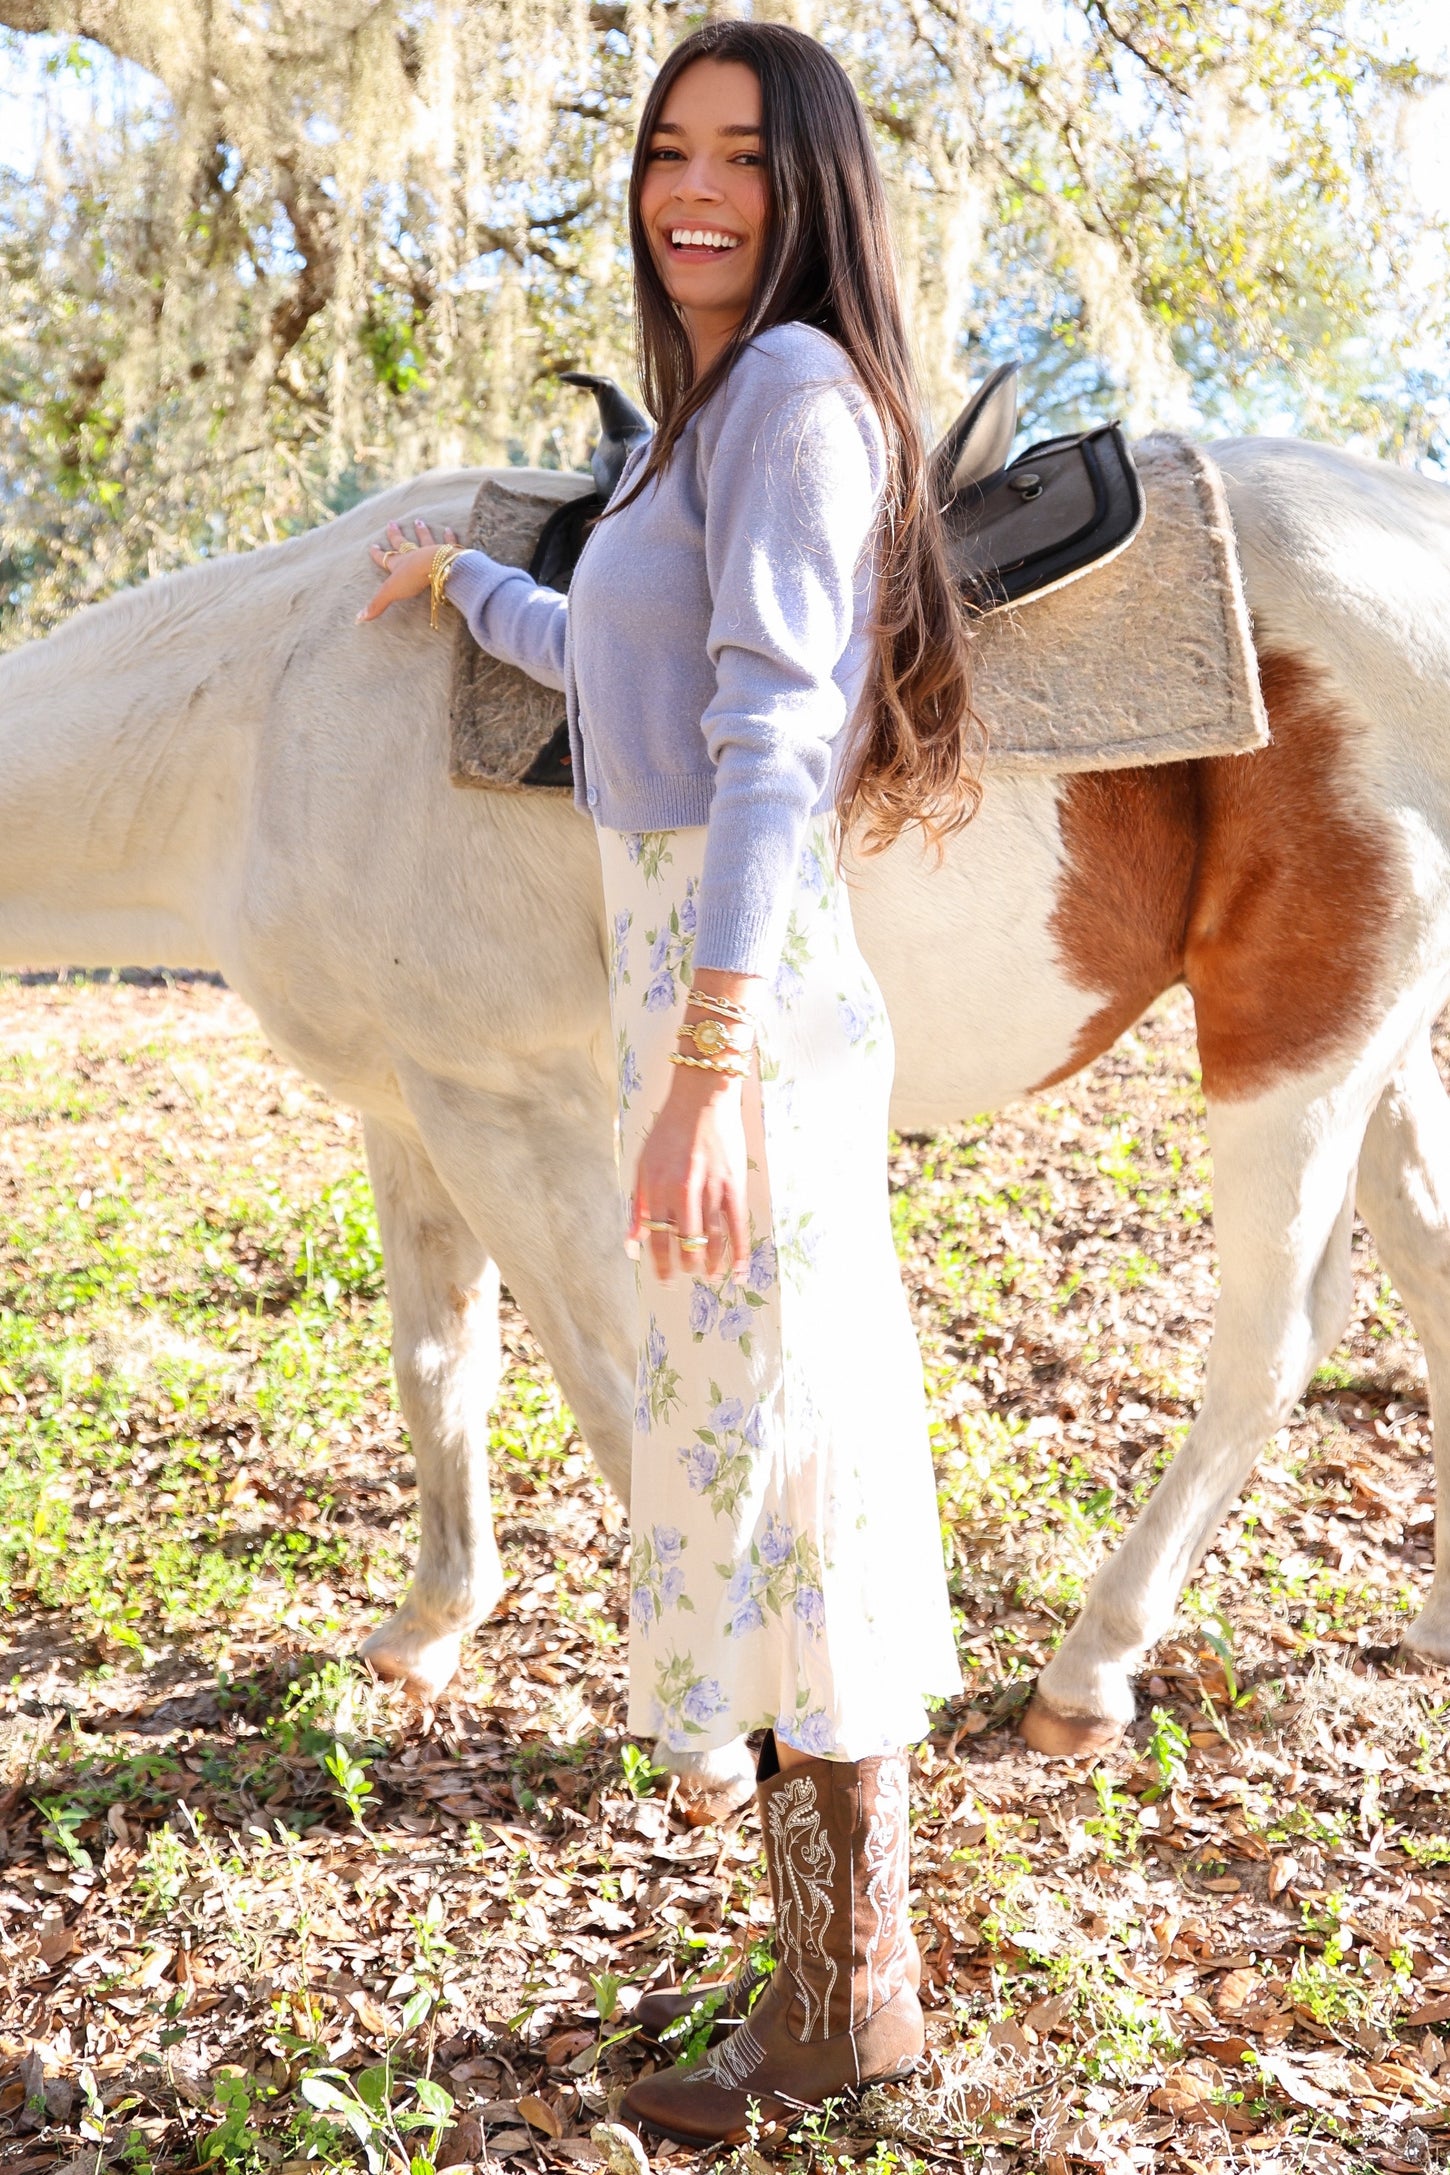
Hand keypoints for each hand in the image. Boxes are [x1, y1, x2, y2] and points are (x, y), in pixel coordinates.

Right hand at [356, 518, 458, 622]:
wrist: (436, 567)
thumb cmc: (413, 578)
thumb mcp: (390, 592)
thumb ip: (376, 605)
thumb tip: (358, 619)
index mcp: (400, 564)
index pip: (386, 559)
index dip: (378, 554)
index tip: (372, 546)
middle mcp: (414, 555)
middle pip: (403, 543)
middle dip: (396, 535)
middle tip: (392, 523)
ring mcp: (431, 551)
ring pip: (425, 539)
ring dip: (421, 531)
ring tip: (419, 521)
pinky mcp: (448, 553)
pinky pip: (448, 542)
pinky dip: (449, 536)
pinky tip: (450, 529)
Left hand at [630, 1066, 749, 1283]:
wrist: (702, 1098)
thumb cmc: (669, 1131)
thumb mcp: (643, 1164)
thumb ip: (637, 1205)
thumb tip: (631, 1243)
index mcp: (657, 1187)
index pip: (658, 1237)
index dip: (661, 1263)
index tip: (665, 1279)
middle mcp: (683, 1191)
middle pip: (686, 1242)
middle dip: (688, 1264)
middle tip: (689, 1275)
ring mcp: (710, 1188)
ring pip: (712, 1238)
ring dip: (712, 1262)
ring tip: (711, 1276)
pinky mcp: (734, 1183)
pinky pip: (737, 1225)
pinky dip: (740, 1251)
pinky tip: (741, 1270)